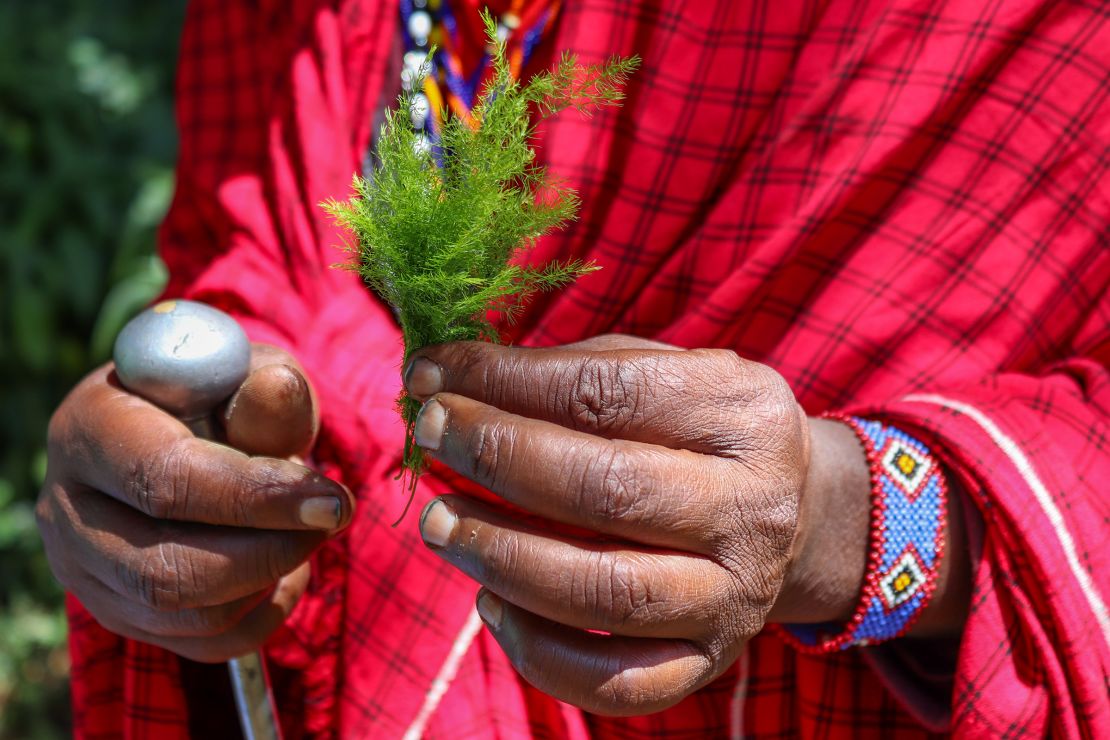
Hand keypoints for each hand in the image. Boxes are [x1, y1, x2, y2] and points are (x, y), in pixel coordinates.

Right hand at [36, 344, 354, 662]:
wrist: (191, 426)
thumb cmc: (221, 394)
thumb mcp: (247, 374)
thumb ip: (265, 389)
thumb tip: (279, 389)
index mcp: (89, 426)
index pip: (163, 480)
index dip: (255, 496)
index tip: (329, 498)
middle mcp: (66, 506)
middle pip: (165, 569)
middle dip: (270, 551)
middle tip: (332, 517)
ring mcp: (83, 569)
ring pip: (184, 614)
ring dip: (269, 580)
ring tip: (310, 533)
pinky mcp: (117, 611)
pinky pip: (201, 642)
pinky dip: (262, 614)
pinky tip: (287, 568)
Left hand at [403, 335, 843, 714]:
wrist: (795, 515)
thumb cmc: (700, 431)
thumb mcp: (667, 372)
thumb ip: (575, 369)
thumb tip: (452, 377)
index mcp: (741, 413)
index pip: (607, 392)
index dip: (505, 381)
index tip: (432, 373)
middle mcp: (750, 508)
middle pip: (607, 489)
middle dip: (499, 457)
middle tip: (431, 434)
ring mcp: (734, 596)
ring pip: (605, 593)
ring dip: (502, 556)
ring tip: (439, 522)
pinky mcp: (709, 661)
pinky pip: (617, 683)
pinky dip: (537, 652)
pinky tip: (490, 602)